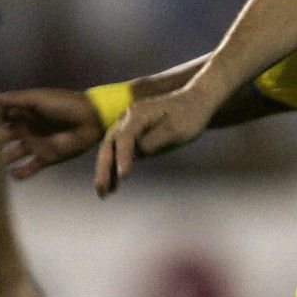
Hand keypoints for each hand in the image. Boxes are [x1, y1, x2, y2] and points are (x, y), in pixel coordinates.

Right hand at [0, 88, 104, 179]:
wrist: (92, 118)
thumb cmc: (65, 103)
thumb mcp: (38, 98)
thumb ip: (14, 99)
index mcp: (21, 113)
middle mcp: (24, 129)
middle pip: (0, 138)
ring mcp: (34, 144)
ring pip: (11, 155)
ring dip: (0, 160)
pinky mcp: (46, 157)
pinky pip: (28, 168)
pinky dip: (19, 173)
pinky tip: (12, 174)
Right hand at [93, 86, 211, 195]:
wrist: (195, 102)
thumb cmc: (188, 116)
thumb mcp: (176, 130)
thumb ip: (155, 141)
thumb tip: (138, 152)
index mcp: (138, 113)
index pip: (126, 137)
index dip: (123, 157)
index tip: (124, 176)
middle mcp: (127, 117)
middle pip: (110, 144)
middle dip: (104, 168)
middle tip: (101, 190)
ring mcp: (127, 125)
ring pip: (110, 149)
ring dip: (106, 171)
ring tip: (103, 194)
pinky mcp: (132, 134)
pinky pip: (119, 152)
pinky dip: (116, 168)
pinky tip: (114, 187)